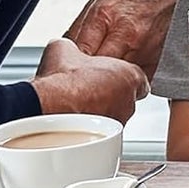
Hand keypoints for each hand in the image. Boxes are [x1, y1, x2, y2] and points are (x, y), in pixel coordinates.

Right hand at [31, 38, 147, 122]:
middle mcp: (129, 102)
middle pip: (124, 98)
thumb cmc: (65, 80)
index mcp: (129, 75)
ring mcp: (118, 122)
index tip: (104, 76)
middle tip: (88, 90)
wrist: (52, 108)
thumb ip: (73, 47)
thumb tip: (64, 48)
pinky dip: (90, 129)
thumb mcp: (64, 48)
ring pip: (113, 116)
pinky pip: (101, 133)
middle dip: (108, 94)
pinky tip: (73, 121)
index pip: (136, 77)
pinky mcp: (105, 140)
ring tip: (78, 106)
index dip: (119, 76)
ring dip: (99, 112)